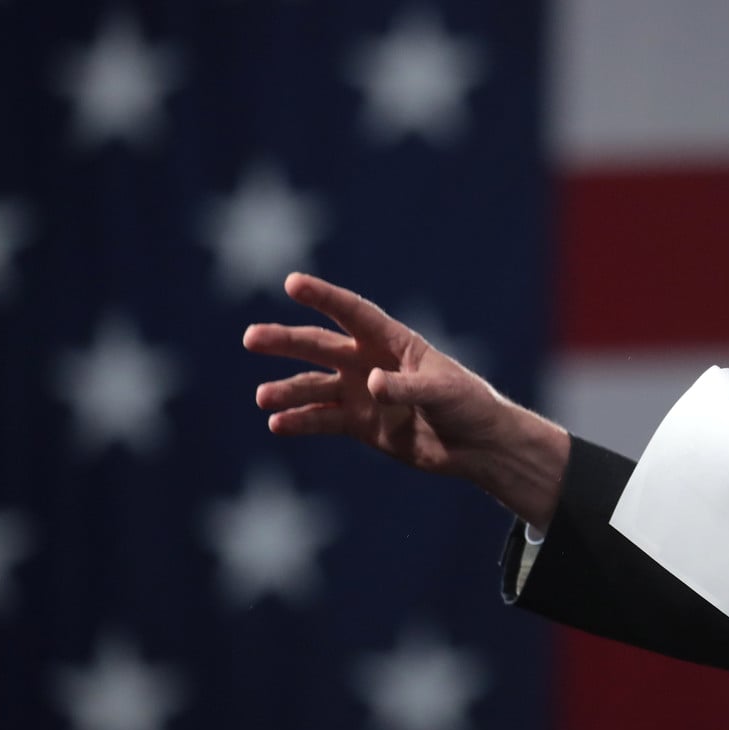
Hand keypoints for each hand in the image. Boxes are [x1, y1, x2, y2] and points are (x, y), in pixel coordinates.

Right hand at [242, 272, 567, 526]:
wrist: (477, 446)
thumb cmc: (469, 405)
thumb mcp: (444, 393)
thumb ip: (408, 388)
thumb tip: (370, 384)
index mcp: (393, 341)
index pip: (352, 312)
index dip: (324, 297)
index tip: (293, 283)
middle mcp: (370, 362)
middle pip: (320, 346)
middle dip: (286, 341)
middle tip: (251, 338)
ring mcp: (362, 393)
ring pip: (314, 386)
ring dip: (288, 390)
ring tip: (263, 397)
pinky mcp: (360, 424)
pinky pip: (322, 420)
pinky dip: (300, 422)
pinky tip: (278, 425)